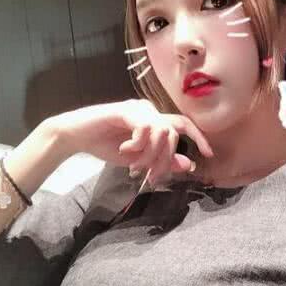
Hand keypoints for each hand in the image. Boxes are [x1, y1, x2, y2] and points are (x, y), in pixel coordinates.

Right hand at [46, 99, 213, 184]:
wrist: (76, 136)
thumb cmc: (106, 145)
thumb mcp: (139, 159)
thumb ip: (162, 161)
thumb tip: (190, 165)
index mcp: (154, 120)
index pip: (183, 124)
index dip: (199, 137)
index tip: (208, 154)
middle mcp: (149, 111)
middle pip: (173, 135)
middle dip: (164, 160)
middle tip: (150, 177)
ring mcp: (138, 108)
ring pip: (161, 133)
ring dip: (149, 155)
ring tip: (133, 166)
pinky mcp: (125, 109)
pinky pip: (145, 128)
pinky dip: (137, 144)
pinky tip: (125, 150)